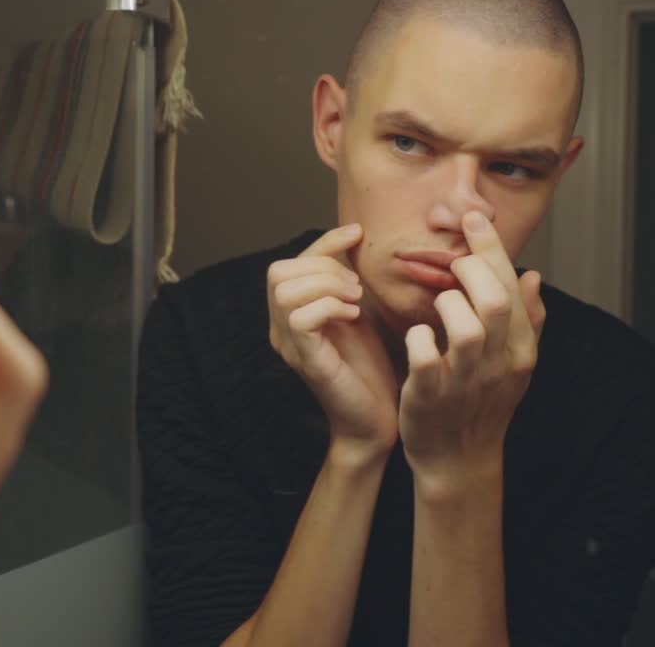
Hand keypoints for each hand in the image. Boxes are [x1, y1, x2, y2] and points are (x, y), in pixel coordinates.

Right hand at [267, 224, 398, 458]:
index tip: (357, 235)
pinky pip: (300, 317)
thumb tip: (350, 236)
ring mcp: (289, 346)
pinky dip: (330, 306)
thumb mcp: (355, 312)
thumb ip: (343, 282)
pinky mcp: (306, 361)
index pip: (289, 263)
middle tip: (356, 288)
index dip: (322, 243)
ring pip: (285, 290)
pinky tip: (353, 317)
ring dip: (327, 285)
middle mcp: (280, 330)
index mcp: (289, 316)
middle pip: (278, 271)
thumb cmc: (368, 369)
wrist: (376, 420)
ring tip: (355, 302)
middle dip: (323, 267)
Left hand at [399, 212, 544, 489]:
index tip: (472, 218)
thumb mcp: (513, 365)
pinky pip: (424, 358)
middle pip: (494, 301)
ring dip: (448, 303)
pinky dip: (419, 339)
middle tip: (454, 263)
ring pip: (466, 328)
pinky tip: (418, 336)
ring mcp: (464, 382)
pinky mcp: (430, 397)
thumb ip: (526, 320)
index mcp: (520, 350)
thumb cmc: (482, 404)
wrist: (458, 461)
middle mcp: (497, 364)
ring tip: (440, 303)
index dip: (491, 248)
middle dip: (472, 270)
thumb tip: (533, 277)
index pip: (512, 287)